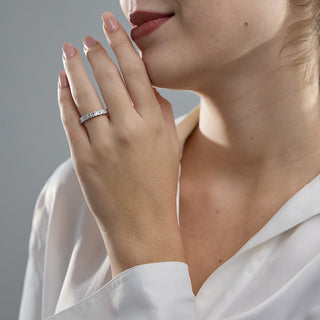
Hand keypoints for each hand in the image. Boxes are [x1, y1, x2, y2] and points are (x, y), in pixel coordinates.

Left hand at [57, 12, 184, 276]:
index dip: (122, 44)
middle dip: (96, 51)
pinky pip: (69, 119)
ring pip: (84, 94)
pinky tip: (62, 82)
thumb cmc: (160, 186)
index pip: (136, 72)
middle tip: (88, 38)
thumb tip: (147, 87)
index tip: (112, 26)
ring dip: (75, 67)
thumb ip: (161, 113)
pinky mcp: (83, 158)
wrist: (142, 224)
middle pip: (107, 77)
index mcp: (154, 124)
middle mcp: (128, 129)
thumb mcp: (171, 146)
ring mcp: (102, 144)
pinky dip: (64, 97)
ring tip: (69, 51)